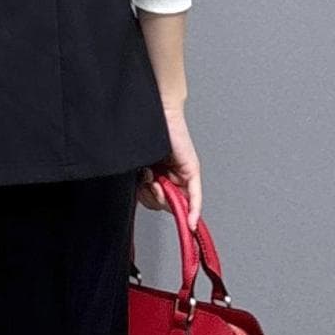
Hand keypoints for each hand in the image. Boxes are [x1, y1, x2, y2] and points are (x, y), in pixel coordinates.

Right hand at [137, 105, 201, 230]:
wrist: (158, 111)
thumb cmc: (147, 133)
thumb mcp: (140, 164)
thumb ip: (142, 181)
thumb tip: (144, 195)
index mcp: (159, 175)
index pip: (158, 202)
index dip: (153, 203)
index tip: (147, 201)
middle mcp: (173, 177)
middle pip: (165, 205)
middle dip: (154, 198)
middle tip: (148, 183)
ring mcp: (184, 175)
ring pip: (175, 203)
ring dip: (161, 195)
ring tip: (152, 176)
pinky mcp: (192, 171)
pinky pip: (194, 196)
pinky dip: (193, 210)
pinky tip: (190, 223)